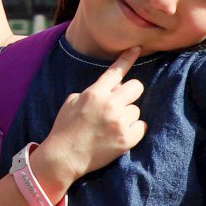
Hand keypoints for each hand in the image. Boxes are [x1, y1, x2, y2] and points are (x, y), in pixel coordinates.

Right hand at [35, 48, 145, 187]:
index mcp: (94, 93)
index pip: (116, 71)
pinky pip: (141, 126)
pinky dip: (133, 130)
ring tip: (111, 126)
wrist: (64, 156)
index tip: (138, 48)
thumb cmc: (66, 128)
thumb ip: (94, 91)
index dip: (128, 58)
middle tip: (121, 103)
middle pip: (136, 87)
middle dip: (131, 93)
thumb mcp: (73, 101)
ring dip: (128, 116)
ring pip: (136, 109)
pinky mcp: (126, 139)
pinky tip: (118, 135)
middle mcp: (109, 105)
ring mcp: (119, 122)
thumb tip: (114, 86)